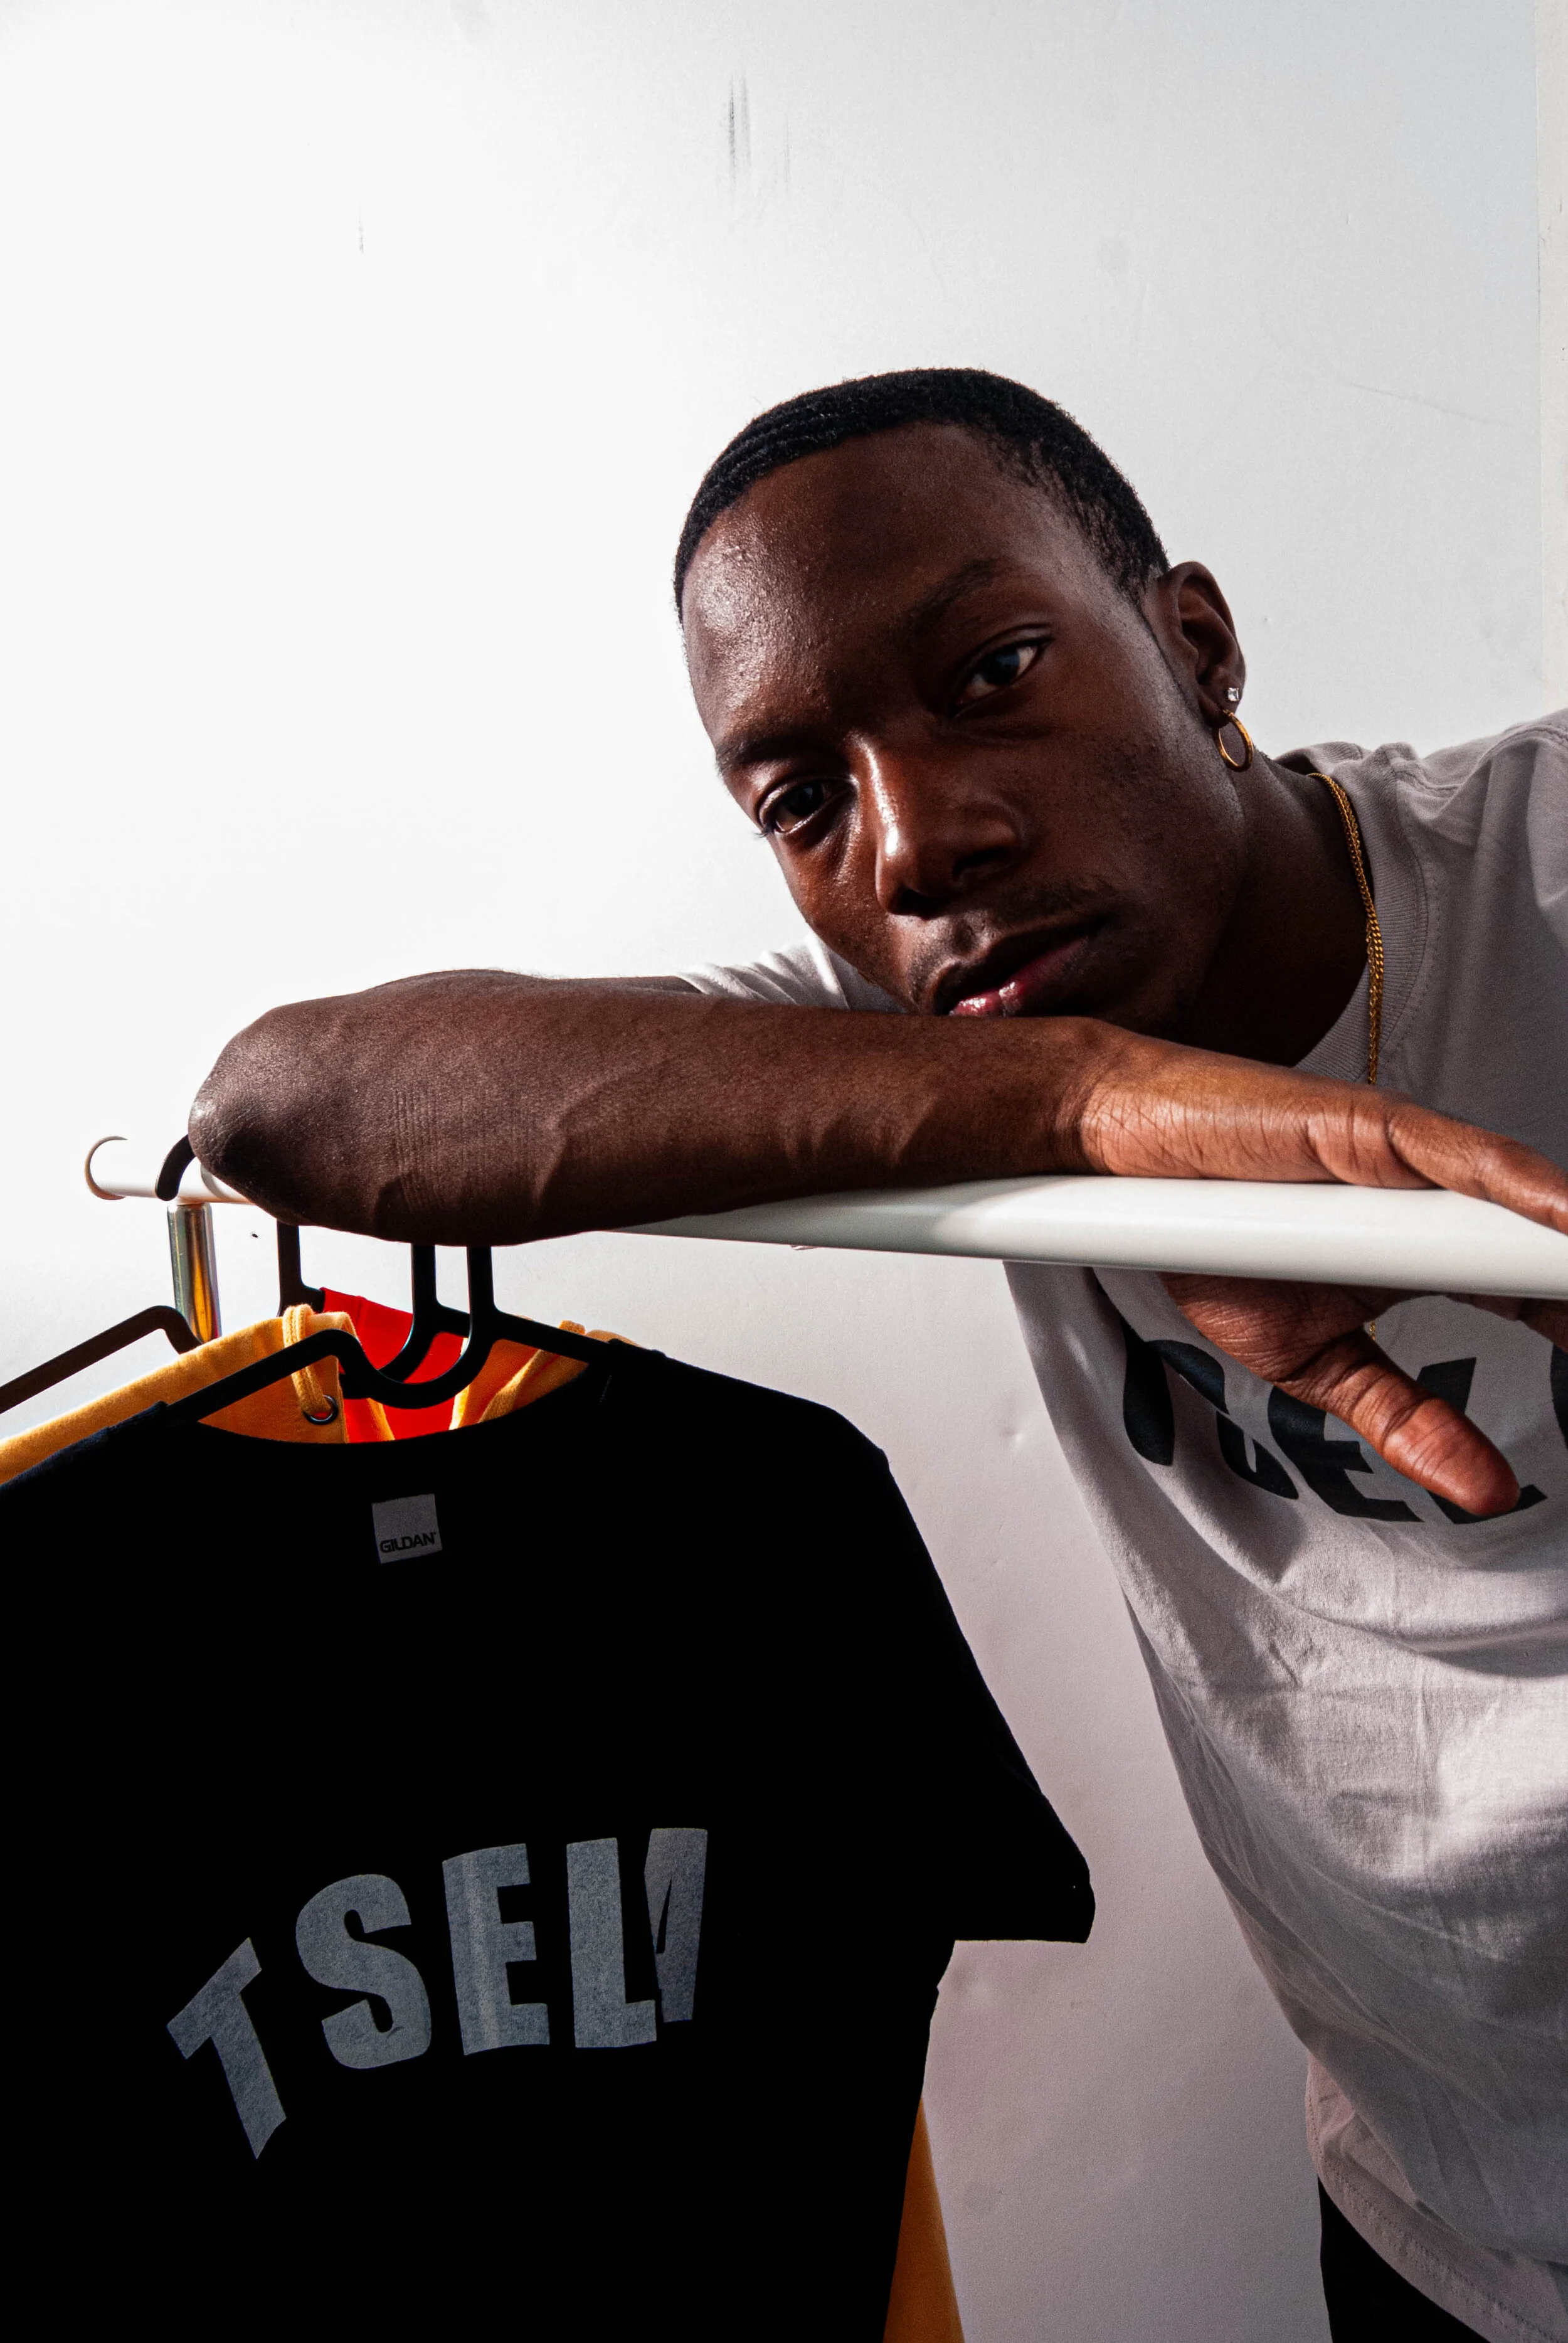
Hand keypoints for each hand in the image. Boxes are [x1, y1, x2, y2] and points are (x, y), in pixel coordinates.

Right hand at [1070, 1032, 1567, 1515]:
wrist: (1120, 1175)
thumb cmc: (1212, 1243)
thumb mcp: (1316, 1364)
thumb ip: (1404, 1421)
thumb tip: (1488, 1492)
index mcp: (1427, 1253)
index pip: (1534, 1291)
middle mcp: (1434, 1204)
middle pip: (1542, 1247)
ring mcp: (1412, 1163)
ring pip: (1524, 1203)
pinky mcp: (1373, 1127)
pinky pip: (1464, 1156)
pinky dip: (1526, 1185)